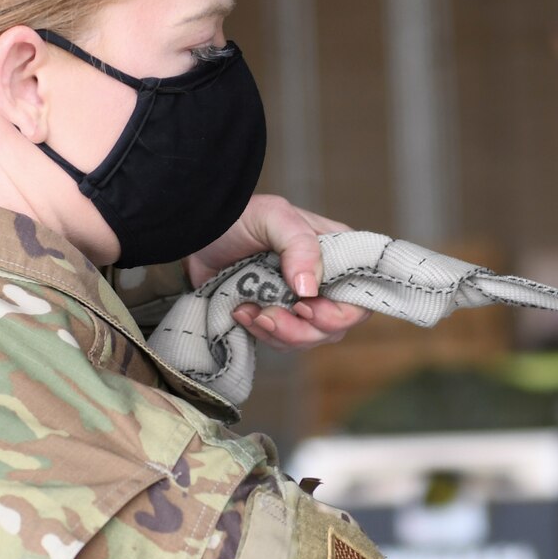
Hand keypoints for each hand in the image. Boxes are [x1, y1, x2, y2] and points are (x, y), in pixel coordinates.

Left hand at [187, 194, 370, 350]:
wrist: (198, 234)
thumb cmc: (239, 217)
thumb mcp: (273, 217)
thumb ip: (299, 246)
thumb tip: (310, 290)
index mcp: (336, 255)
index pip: (359, 299)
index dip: (337, 314)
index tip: (304, 307)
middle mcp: (325, 282)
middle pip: (335, 327)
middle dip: (302, 330)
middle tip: (269, 315)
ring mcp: (301, 302)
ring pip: (309, 339)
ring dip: (279, 334)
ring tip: (251, 312)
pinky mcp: (277, 315)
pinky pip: (282, 341)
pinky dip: (263, 334)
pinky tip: (242, 313)